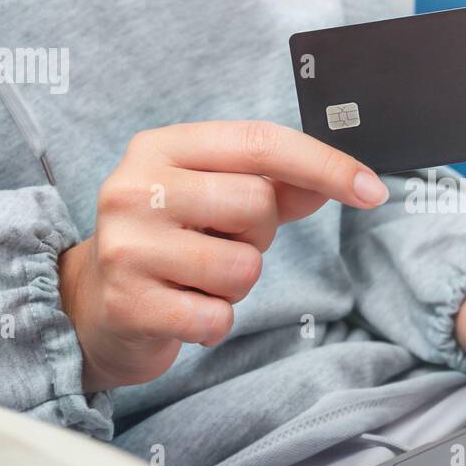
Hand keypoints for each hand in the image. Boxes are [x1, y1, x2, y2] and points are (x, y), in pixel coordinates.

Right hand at [58, 121, 388, 390]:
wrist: (91, 305)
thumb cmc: (170, 242)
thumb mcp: (215, 198)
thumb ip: (279, 184)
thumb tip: (348, 177)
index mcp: (161, 147)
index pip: (260, 142)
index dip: (325, 165)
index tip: (374, 191)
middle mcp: (135, 187)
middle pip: (257, 204)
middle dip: (257, 236)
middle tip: (219, 244)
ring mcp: (126, 246)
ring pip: (243, 266)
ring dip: (236, 285)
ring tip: (196, 279)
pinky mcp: (128, 304)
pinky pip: (218, 317)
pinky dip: (214, 322)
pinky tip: (182, 311)